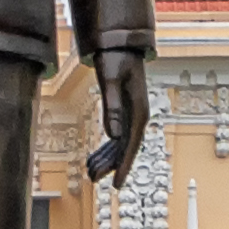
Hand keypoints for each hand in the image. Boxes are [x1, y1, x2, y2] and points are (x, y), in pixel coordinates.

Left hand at [83, 49, 149, 180]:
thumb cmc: (115, 59)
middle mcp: (138, 115)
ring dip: (106, 159)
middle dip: (110, 165)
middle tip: (93, 179)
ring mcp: (132, 114)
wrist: (119, 44)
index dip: (123, 166)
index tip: (116, 184)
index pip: (131, 145)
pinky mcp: (123, 111)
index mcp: (138, 111)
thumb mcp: (109, 80)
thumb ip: (112, 107)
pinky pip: (116, 136)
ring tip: (90, 172)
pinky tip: (93, 158)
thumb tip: (114, 134)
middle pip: (125, 147)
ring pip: (120, 144)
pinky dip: (105, 148)